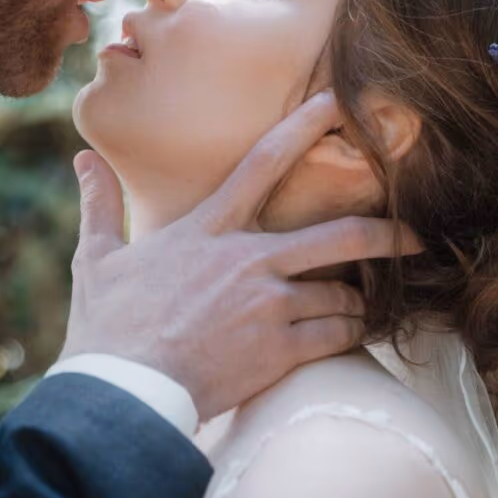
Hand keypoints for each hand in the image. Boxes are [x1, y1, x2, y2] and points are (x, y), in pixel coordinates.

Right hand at [62, 91, 421, 422]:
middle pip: (337, 234)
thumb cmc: (107, 328)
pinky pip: (336, 336)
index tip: (336, 104)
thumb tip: (83, 159)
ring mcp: (268, 306)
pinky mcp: (280, 351)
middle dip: (385, 233)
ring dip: (358, 301)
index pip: (263, 163)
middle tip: (414, 235)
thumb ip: (100, 204)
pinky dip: (350, 336)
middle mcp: (247, 259)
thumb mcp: (96, 259)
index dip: (303, 127)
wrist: (124, 393)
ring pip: (342, 293)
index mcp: (206, 229)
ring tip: (362, 308)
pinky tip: (353, 338)